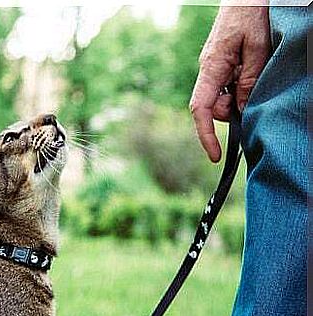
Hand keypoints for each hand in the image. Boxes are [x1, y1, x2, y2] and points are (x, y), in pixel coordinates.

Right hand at [189, 4, 270, 161]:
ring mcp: (215, 67)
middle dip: (233, 111)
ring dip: (241, 96)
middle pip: (214, 107)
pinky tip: (253, 67)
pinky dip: (241, 86)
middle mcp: (209, 70)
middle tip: (256, 92)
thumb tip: (241, 110)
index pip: (201, 109)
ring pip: (224, 97)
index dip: (206, 135)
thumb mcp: (258, 47)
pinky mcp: (223, 64)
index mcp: (212, 67)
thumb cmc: (252, 12)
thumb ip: (249, 81)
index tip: (216, 156)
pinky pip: (229, 86)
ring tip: (258, 69)